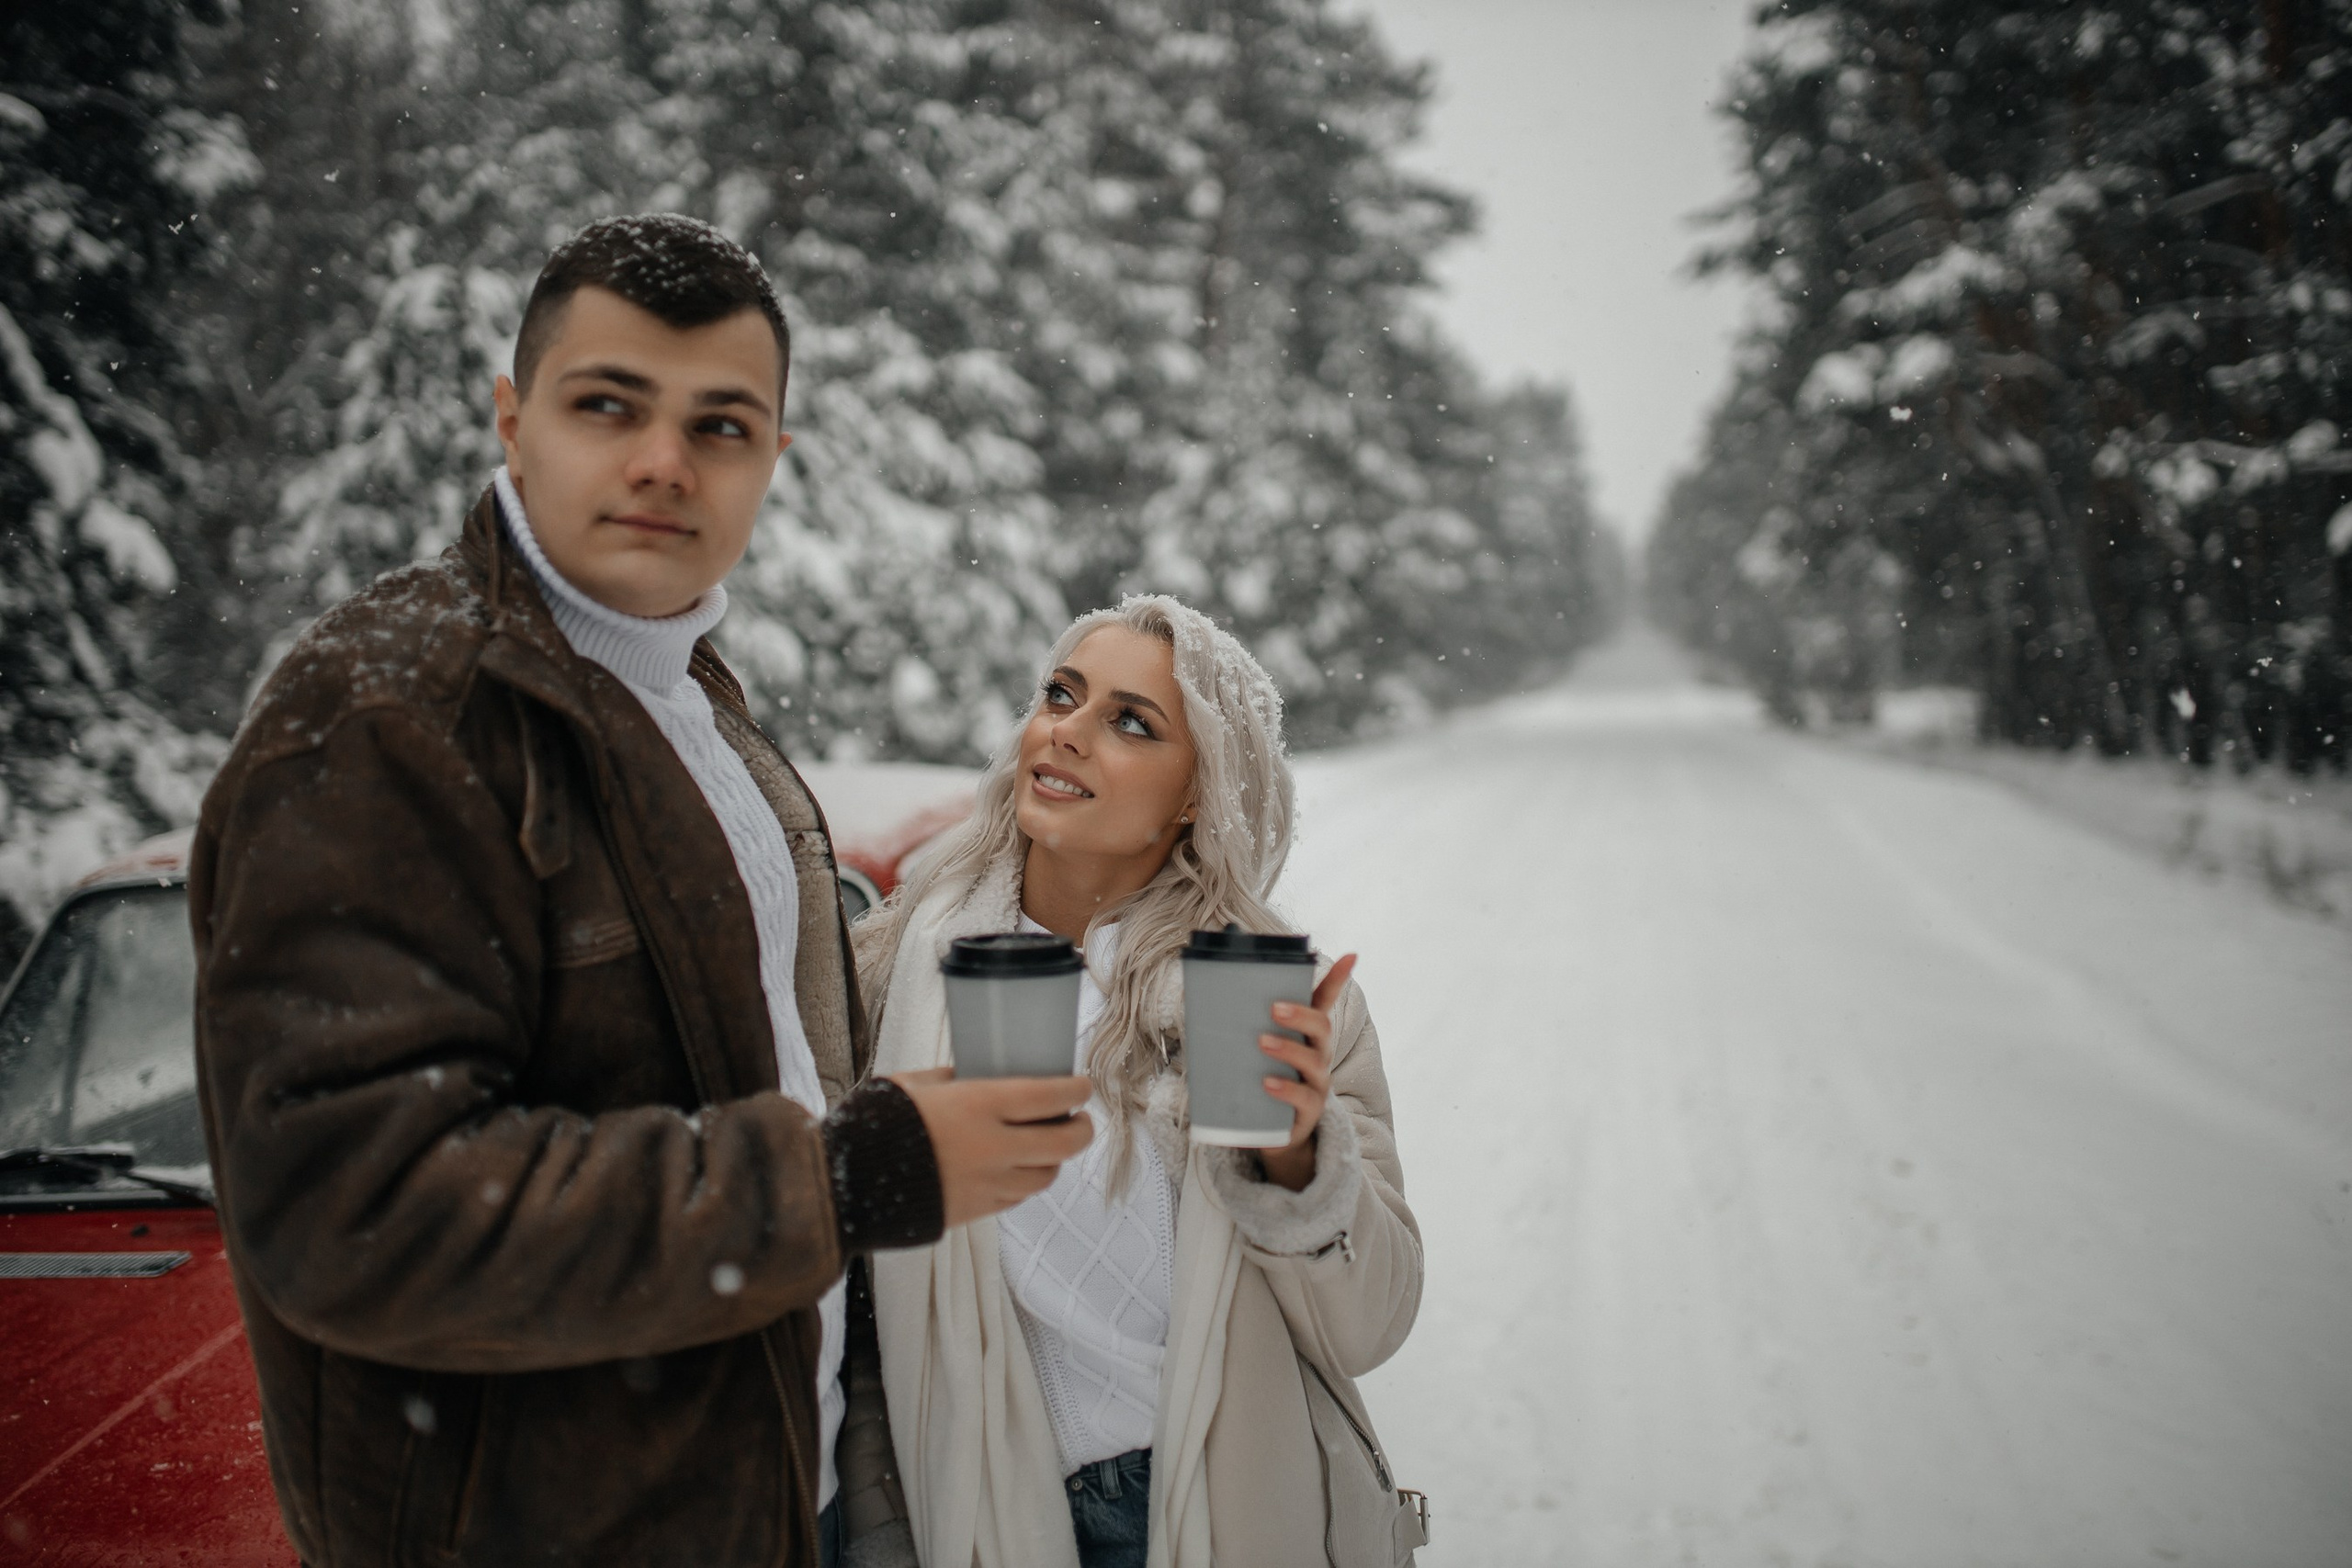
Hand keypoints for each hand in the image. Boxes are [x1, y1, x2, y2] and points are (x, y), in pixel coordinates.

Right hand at [889, 1069, 1093, 1226]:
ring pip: (1046, 1176)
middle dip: (1081, 1129)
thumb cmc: (875, 1122)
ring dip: (1054, 1159)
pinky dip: (1025, 1181)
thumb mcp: (914, 1083)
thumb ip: (952, 1078)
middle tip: (1079, 1118)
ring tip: (1047, 1145)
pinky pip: (1017, 1198)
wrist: (846, 1184)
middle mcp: (993, 1147)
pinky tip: (1016, 1168)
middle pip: (1064, 1143)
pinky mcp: (975, 1211)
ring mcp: (987, 1184)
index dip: (1076, 1089)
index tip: (1082, 1084)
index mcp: (979, 1105)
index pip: (1051, 1097)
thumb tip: (976, 1072)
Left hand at [1256, 953, 1355, 1192]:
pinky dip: (1285, 1089)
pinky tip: (1266, 1083)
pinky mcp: (1307, 1113)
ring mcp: (1317, 1084)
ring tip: (1262, 1042)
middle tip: (1273, 1008)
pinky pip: (1302, 1098)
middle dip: (1300, 1014)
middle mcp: (1318, 1055)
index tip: (1352, 955)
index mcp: (1306, 1035)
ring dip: (1288, 1048)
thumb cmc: (1261, 1081)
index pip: (1325, 1002)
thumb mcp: (1255, 1053)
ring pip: (1314, 1062)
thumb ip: (1241, 1027)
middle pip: (1322, 1027)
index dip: (1338, 979)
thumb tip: (1201, 993)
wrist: (1272, 1135)